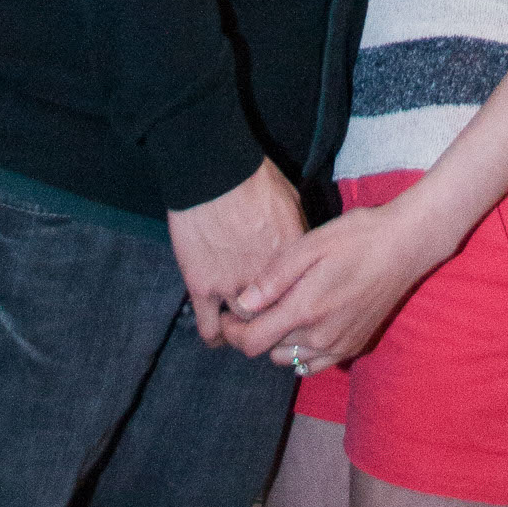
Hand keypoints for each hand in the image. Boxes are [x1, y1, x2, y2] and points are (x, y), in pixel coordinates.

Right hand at [167, 159, 305, 344]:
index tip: (296, 306)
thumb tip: (304, 255)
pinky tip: (220, 331)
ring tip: (244, 328)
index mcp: (293, 259)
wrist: (211, 171)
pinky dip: (216, 334)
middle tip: (272, 321)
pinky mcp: (202, 287)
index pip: (305, 300)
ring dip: (246, 331)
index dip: (301, 306)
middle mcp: (267, 281)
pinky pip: (210, 329)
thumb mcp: (292, 203)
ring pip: (245, 330)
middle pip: (278, 321)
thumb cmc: (254, 179)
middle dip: (276, 324)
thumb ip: (299, 237)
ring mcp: (233, 286)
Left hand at [221, 193, 449, 371]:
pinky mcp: (354, 347)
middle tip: (253, 307)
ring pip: (290, 360)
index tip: (229, 314)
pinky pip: (315, 364)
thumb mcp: (310, 245)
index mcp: (305, 311)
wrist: (405, 246)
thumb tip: (242, 303)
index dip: (233, 331)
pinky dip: (302, 352)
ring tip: (280, 313)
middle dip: (254, 333)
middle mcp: (320, 338)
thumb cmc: (356, 237)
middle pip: (268, 352)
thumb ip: (274, 278)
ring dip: (278, 343)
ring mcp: (339, 346)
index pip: (252, 342)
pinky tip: (306, 325)